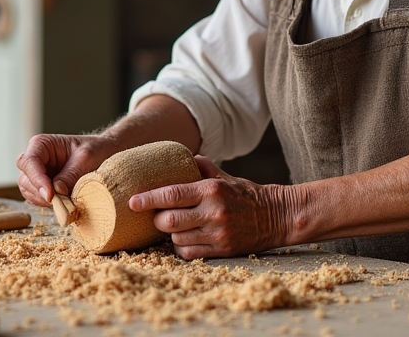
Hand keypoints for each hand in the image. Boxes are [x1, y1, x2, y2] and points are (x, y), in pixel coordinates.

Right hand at [16, 133, 117, 207]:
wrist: (102, 153)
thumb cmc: (94, 149)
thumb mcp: (86, 158)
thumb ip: (71, 174)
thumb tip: (56, 190)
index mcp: (41, 144)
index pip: (29, 162)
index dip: (37, 180)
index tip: (50, 195)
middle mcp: (35, 158)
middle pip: (25, 178)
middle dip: (40, 192)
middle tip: (60, 201)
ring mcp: (36, 173)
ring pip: (27, 190)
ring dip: (43, 200)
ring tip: (65, 201)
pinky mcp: (41, 186)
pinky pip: (36, 198)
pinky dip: (46, 204)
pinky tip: (62, 202)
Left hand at [129, 156, 294, 258]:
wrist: (277, 216)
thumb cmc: (246, 194)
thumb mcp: (225, 177)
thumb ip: (202, 167)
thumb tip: (181, 157)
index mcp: (211, 190)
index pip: (172, 195)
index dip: (148, 199)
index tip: (132, 202)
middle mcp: (213, 212)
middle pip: (169, 221)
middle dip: (157, 220)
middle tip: (157, 216)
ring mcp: (217, 233)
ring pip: (176, 238)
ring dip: (169, 234)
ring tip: (172, 227)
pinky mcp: (222, 250)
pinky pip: (189, 252)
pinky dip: (181, 246)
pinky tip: (184, 238)